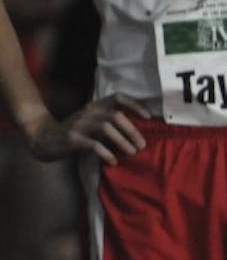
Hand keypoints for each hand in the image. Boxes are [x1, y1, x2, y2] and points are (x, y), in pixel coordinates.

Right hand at [28, 93, 149, 163]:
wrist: (45, 138)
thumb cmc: (76, 133)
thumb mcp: (93, 123)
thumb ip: (111, 123)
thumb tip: (138, 135)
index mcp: (95, 106)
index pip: (117, 97)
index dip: (134, 105)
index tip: (148, 117)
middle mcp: (88, 112)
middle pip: (115, 116)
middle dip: (132, 131)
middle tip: (142, 145)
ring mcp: (79, 124)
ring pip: (106, 128)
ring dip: (123, 142)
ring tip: (131, 153)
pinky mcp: (72, 139)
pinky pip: (93, 144)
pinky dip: (107, 153)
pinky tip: (113, 162)